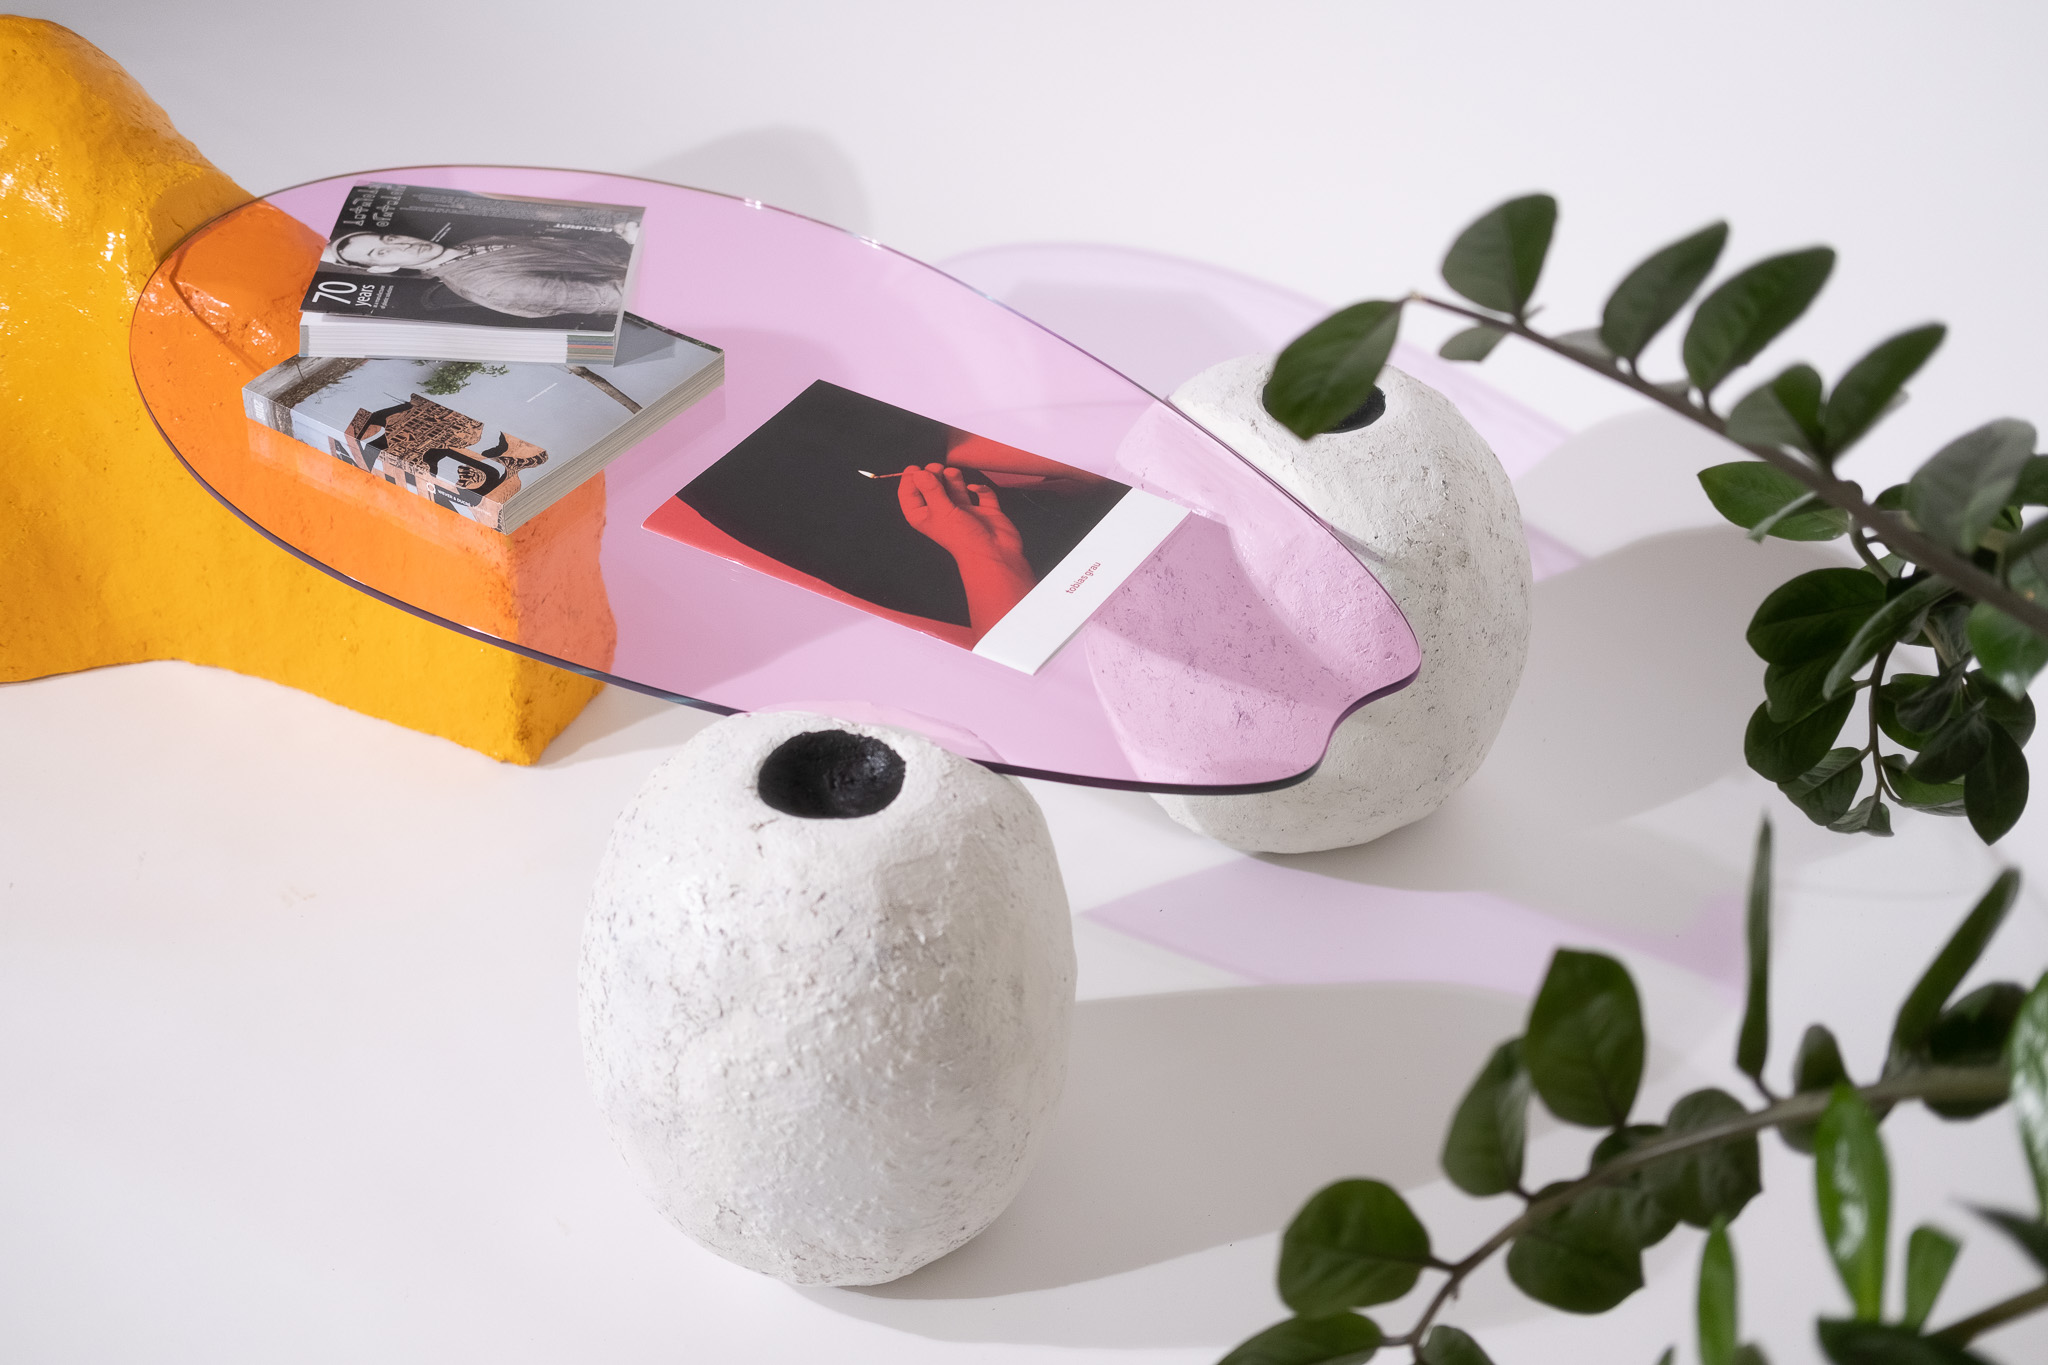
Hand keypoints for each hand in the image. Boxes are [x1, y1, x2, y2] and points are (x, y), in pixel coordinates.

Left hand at [897, 463, 1026, 566]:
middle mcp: (943, 512)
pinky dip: (978, 488)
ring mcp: (964, 511)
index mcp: (926, 516)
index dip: (910, 481)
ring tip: (953, 474)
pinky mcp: (983, 510)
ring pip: (955, 486)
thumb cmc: (963, 538)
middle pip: (933, 486)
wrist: (993, 554)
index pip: (910, 496)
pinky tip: (975, 489)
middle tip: (937, 469)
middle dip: (934, 474)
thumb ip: (930, 490)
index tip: (915, 469)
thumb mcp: (941, 511)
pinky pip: (980, 493)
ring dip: (953, 477)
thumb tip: (918, 473)